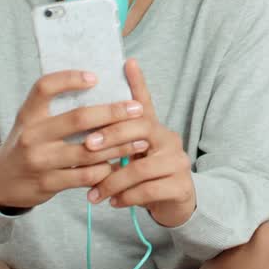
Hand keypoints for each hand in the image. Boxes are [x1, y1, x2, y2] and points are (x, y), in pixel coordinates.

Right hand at [0, 70, 149, 209]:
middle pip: (77, 118)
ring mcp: (40, 160)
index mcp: (28, 114)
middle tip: (137, 108)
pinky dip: (107, 169)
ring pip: (89, 151)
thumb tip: (97, 85)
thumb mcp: (31, 121)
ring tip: (141, 139)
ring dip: (119, 145)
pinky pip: (86, 175)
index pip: (44, 87)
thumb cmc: (27, 144)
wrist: (1, 182)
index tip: (95, 76)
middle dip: (112, 112)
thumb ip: (55, 108)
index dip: (69, 78)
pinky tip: (122, 163)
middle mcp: (32, 135)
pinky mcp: (48, 183)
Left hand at [83, 58, 196, 227]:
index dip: (136, 84)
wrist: (174, 205)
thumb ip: (117, 133)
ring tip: (93, 193)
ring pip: (141, 167)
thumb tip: (88, 115)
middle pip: (141, 129)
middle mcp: (171, 139)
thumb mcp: (131, 151)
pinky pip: (148, 190)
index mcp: (156, 128)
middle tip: (87, 148)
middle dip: (111, 137)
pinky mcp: (181, 186)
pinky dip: (126, 197)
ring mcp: (179, 162)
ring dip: (113, 181)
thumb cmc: (146, 174)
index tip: (126, 64)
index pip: (143, 105)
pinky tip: (113, 202)